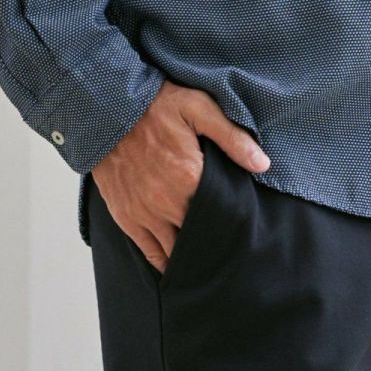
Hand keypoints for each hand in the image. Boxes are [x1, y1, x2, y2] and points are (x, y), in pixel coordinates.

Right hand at [91, 79, 270, 273]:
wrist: (107, 108)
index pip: (221, 213)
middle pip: (201, 234)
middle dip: (215, 239)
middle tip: (229, 242)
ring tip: (207, 256)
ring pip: (177, 250)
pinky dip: (165, 262)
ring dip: (191, 254)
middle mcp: (168, 202)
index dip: (233, 221)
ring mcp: (145, 213)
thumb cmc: (156, 105)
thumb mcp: (198, 108)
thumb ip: (232, 137)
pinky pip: (150, 252)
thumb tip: (262, 164)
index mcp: (190, 177)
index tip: (244, 225)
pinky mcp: (127, 217)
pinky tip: (178, 265)